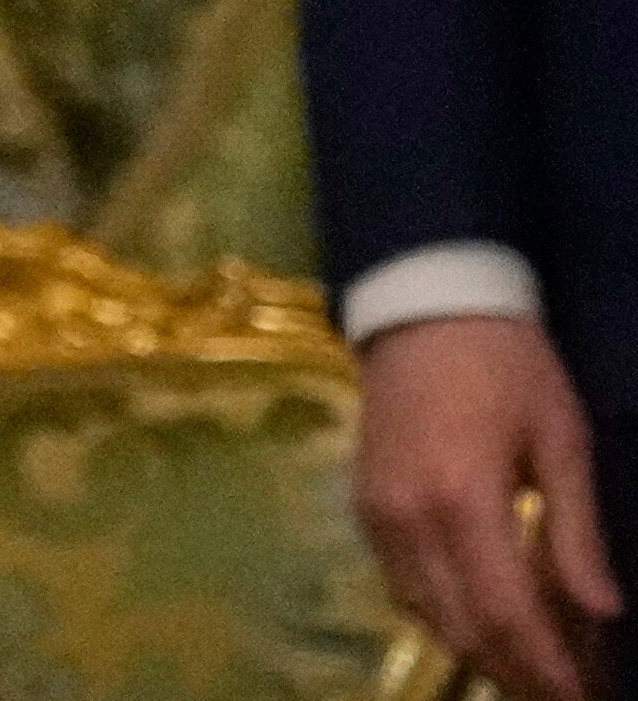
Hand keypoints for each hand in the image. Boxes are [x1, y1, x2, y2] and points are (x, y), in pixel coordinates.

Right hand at [356, 312, 617, 697]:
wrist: (423, 305)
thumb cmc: (508, 365)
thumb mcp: (562, 440)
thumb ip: (577, 531)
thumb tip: (603, 613)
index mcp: (463, 499)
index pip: (509, 613)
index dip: (549, 668)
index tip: (585, 697)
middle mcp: (409, 518)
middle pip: (465, 628)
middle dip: (518, 673)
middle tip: (567, 690)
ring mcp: (377, 515)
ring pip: (429, 616)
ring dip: (483, 652)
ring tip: (534, 666)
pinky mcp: (363, 507)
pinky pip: (402, 587)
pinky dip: (446, 617)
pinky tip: (484, 619)